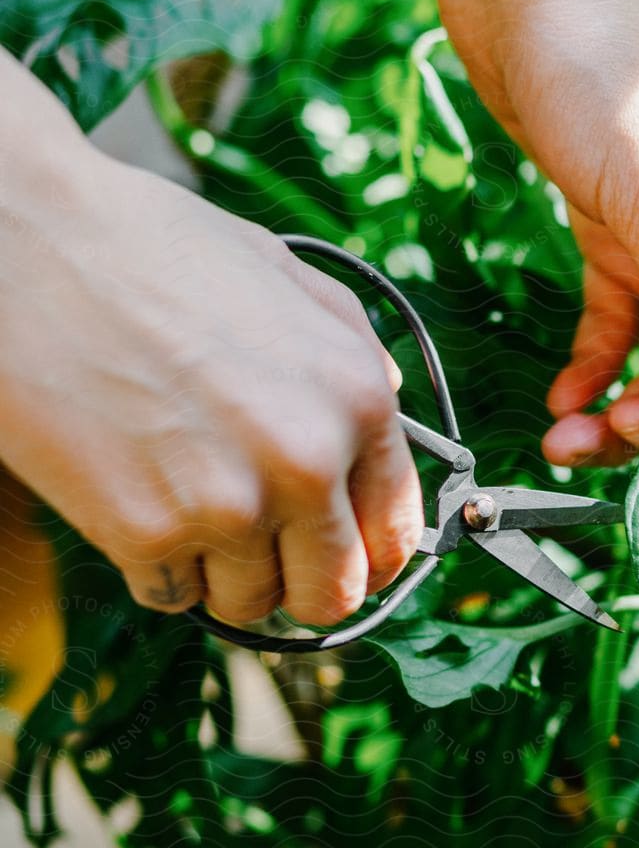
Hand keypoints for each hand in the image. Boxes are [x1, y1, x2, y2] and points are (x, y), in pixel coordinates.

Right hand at [0, 82, 421, 626]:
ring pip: (249, 605)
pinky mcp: (147, 533)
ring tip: (183, 498)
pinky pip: (171, 596)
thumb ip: (353, 352)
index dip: (365, 557)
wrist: (24, 242)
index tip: (336, 558)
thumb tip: (390, 418)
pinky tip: (133, 496)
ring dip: (220, 572)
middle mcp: (308, 460)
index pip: (393, 534)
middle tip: (257, 551)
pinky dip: (154, 566)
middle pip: (332, 595)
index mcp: (358, 398)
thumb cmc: (149, 248)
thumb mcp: (283, 277)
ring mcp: (229, 505)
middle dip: (296, 581)